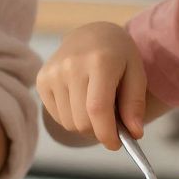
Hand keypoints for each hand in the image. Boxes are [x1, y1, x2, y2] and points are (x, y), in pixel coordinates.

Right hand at [37, 22, 146, 149]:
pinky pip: (57, 116)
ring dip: (85, 125)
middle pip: (82, 121)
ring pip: (69, 123)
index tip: (115, 144)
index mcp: (99, 61)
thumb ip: (135, 103)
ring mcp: (52, 73)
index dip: (107, 133)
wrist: (90, 34)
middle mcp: (71, 66)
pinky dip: (72, 117)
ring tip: (96, 108)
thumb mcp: (136, 73)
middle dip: (98, 131)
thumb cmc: (117, 55)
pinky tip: (80, 101)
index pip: (98, 109)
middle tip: (110, 124)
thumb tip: (134, 133)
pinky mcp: (42, 80)